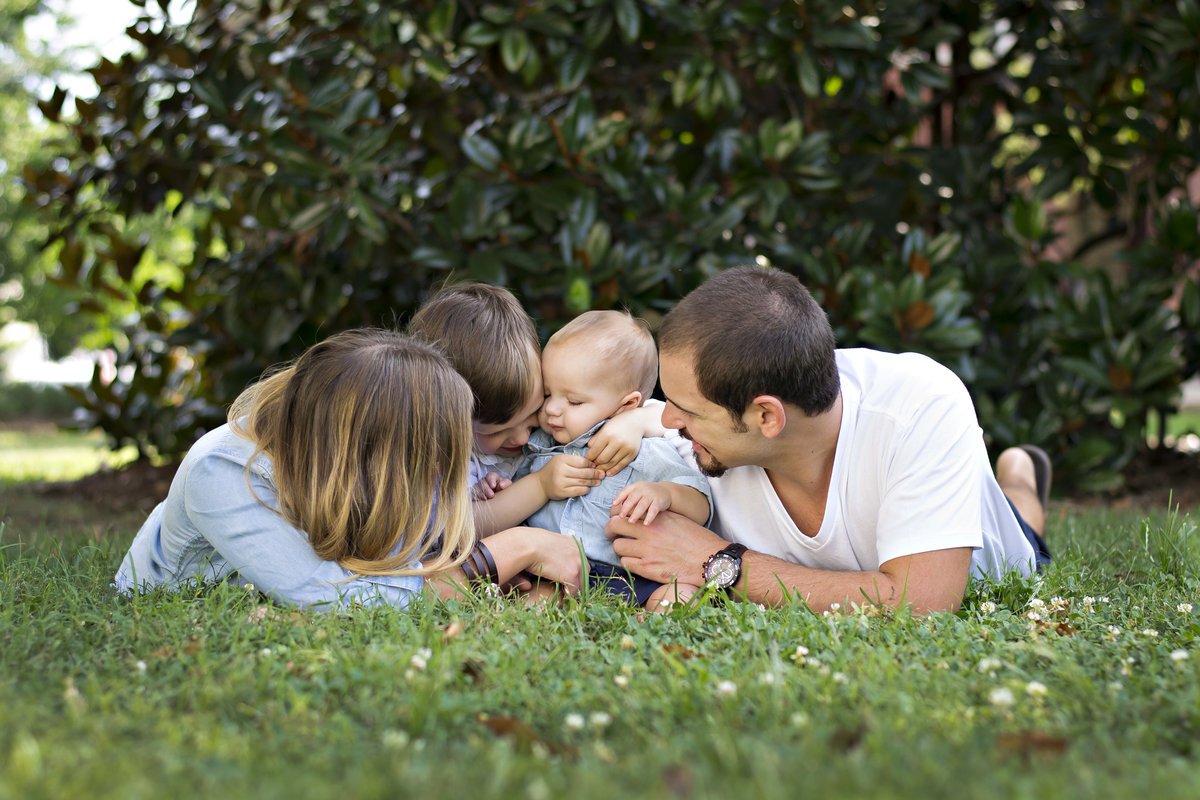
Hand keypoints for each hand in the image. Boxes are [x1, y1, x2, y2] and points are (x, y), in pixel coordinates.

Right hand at [472, 471, 511, 499]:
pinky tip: (476, 500)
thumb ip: (506, 484)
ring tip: (485, 499)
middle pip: (482, 482)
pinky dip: (473, 497)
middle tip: (491, 495)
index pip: (491, 475)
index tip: (493, 486)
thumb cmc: (503, 491)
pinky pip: (471, 494)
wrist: (499, 500)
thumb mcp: (507, 487)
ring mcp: (478, 487)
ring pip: (476, 488)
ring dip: (480, 493)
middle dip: (486, 489)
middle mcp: (484, 481)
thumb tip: (501, 485)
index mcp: (493, 477)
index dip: (491, 480)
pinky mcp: (473, 494)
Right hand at [509, 527, 586, 592]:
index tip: (563, 578)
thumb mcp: (550, 545)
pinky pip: (574, 592)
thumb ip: (556, 554)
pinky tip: (557, 593)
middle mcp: (580, 553)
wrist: (527, 545)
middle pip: (584, 574)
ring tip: (559, 591)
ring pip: (580, 584)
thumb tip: (555, 562)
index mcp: (576, 544)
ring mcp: (578, 564)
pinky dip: (567, 595)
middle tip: (562, 587)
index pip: (581, 564)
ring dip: (571, 589)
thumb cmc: (532, 544)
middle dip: (575, 582)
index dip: (572, 573)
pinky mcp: (572, 574)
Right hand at [538, 453, 603, 499]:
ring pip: (582, 482)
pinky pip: (578, 491)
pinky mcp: (562, 492)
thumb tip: (593, 465)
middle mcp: (561, 470)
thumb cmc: (554, 470)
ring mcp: (561, 482)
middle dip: (595, 474)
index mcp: (562, 459)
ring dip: (592, 482)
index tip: (596, 467)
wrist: (541, 484)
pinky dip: (585, 490)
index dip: (591, 464)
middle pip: (584, 472)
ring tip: (598, 482)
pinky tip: (588, 488)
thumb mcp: (562, 460)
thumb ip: (575, 460)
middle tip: (602, 475)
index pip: (582, 461)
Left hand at [586, 413, 642, 475]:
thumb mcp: (604, 428)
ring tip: (599, 470)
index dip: (589, 458)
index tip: (586, 461)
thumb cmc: (617, 424)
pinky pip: (622, 465)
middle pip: (602, 459)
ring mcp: (626, 448)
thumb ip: (595, 439)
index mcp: (607, 434)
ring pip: (611, 463)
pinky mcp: (632, 453)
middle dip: (596, 464)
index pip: (594, 451)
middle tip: (592, 466)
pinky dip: (614, 470)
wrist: (636, 422)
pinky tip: (608, 473)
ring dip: (604, 468)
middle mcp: (617, 441)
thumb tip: (589, 452)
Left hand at [605, 510, 725, 584]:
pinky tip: (635, 563)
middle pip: (614, 526)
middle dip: (611, 531)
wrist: (709, 560)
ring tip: (629, 551)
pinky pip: (625, 563)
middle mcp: (649, 532)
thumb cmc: (697, 541)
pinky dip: (627, 563)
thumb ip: (658, 519)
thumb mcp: (677, 521)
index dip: (617, 517)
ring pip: (617, 546)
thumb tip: (643, 519)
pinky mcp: (648, 568)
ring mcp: (647, 550)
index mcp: (656, 518)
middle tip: (614, 535)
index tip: (618, 522)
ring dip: (621, 548)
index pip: (625, 512)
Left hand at [611, 481, 671, 524]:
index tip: (614, 504)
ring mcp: (651, 495)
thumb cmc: (646, 494)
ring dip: (636, 513)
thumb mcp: (637, 492)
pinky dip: (649, 517)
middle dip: (626, 507)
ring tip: (631, 522)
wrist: (665, 491)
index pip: (626, 491)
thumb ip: (627, 498)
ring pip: (642, 504)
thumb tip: (615, 508)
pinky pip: (654, 510)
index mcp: (635, 487)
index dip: (619, 497)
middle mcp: (643, 489)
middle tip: (621, 516)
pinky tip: (645, 524)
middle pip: (633, 498)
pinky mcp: (659, 501)